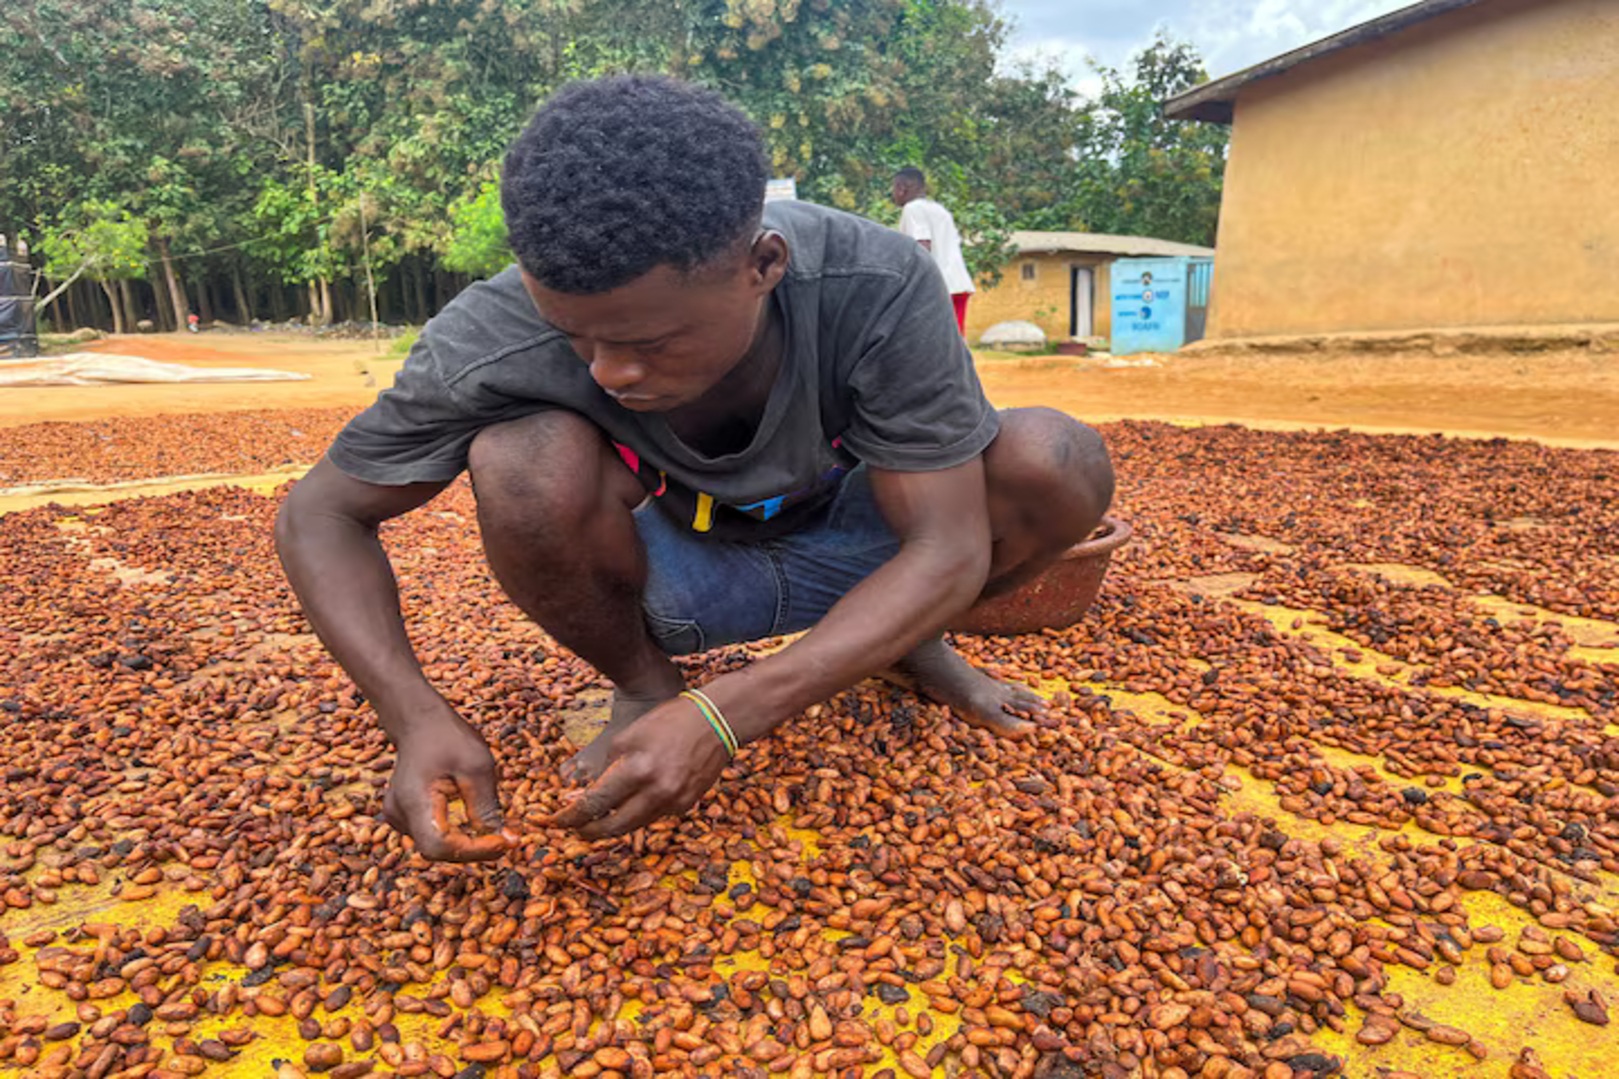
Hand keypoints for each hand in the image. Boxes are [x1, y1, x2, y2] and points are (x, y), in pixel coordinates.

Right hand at [381, 702, 513, 861]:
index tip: (504, 842)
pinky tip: (475, 819)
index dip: (473, 851)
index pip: (438, 847)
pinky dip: (458, 834)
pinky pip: (434, 835)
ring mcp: (398, 816)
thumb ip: (487, 807)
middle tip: (508, 838)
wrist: (420, 722)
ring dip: (468, 842)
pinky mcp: (405, 817)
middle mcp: (398, 814)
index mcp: (413, 800)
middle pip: (438, 851)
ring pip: (437, 846)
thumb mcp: (478, 767)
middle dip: (475, 848)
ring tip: (495, 827)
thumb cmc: (448, 738)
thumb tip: (504, 842)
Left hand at [546, 694, 732, 838]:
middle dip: (589, 830)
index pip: (595, 803)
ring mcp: (674, 802)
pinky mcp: (686, 804)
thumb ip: (607, 766)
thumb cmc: (670, 720)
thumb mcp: (629, 735)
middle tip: (575, 828)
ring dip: (613, 824)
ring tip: (598, 818)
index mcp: (637, 769)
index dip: (572, 816)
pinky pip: (653, 816)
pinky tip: (631, 803)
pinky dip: (638, 813)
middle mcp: (657, 792)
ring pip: (634, 825)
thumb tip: (588, 793)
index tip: (557, 820)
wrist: (718, 719)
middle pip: (613, 827)